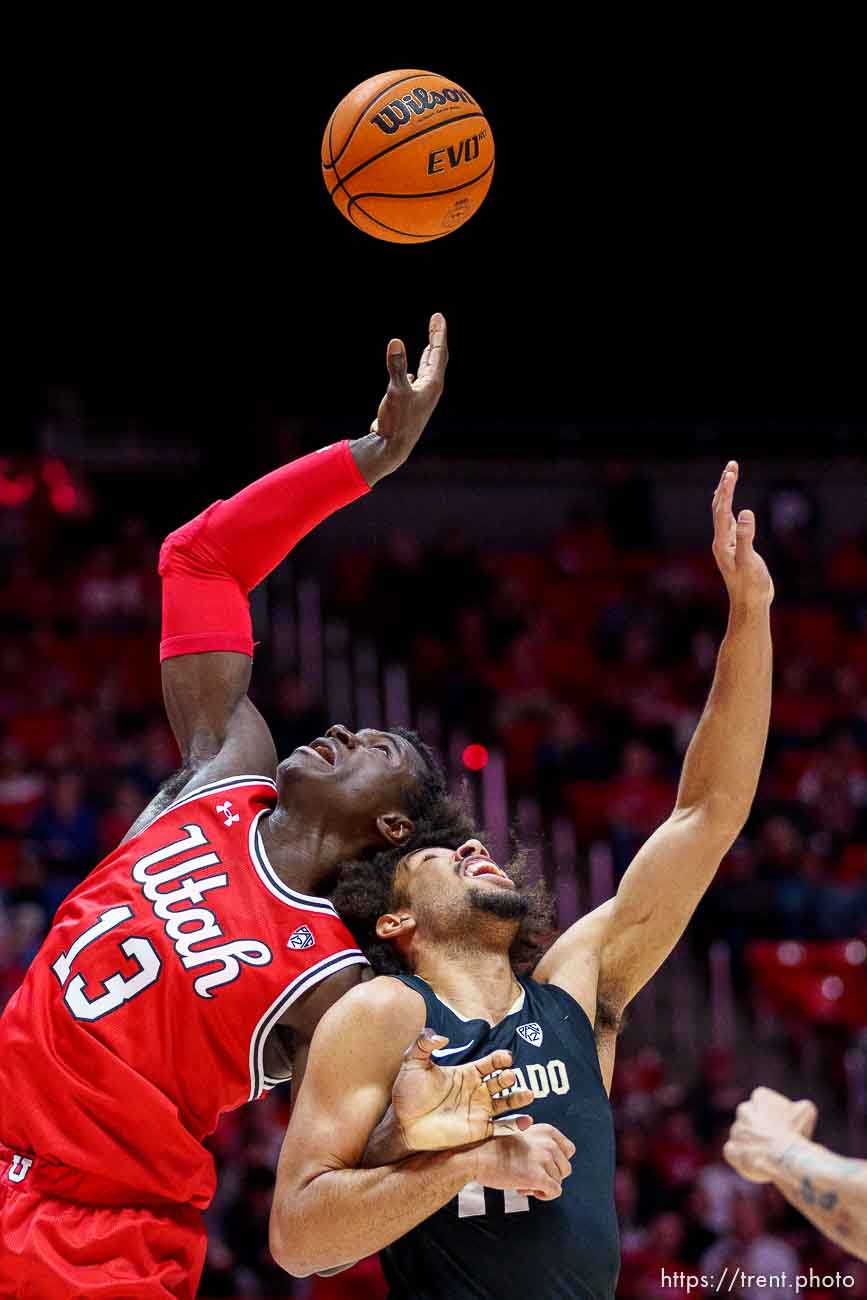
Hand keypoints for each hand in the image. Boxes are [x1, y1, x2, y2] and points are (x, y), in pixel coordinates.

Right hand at [351, 313, 448, 485]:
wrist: (392, 448)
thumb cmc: (397, 422)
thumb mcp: (396, 390)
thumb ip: (396, 366)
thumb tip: (396, 341)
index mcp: (432, 384)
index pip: (438, 352)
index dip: (438, 333)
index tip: (438, 316)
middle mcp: (430, 389)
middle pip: (436, 358)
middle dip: (435, 339)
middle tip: (436, 321)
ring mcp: (421, 397)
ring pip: (427, 370)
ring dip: (428, 355)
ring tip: (430, 343)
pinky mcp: (411, 404)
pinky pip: (417, 381)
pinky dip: (417, 370)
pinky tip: (412, 371)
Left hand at [392, 1029, 534, 1152]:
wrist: (402, 1123)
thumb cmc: (408, 1092)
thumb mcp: (413, 1062)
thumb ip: (424, 1043)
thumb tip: (442, 1036)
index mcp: (466, 1074)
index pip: (490, 1063)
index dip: (499, 1059)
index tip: (506, 1058)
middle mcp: (476, 1091)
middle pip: (501, 1082)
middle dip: (508, 1077)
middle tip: (509, 1076)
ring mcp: (479, 1111)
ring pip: (506, 1103)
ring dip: (518, 1098)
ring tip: (529, 1094)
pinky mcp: (478, 1130)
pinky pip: (501, 1128)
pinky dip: (515, 1125)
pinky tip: (526, 1121)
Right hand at [473, 1123, 574, 1201]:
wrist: (478, 1154)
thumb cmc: (494, 1146)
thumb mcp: (521, 1132)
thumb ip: (539, 1143)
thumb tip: (551, 1162)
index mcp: (546, 1130)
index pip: (569, 1150)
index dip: (556, 1161)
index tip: (542, 1165)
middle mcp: (548, 1143)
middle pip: (565, 1168)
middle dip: (550, 1175)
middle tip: (531, 1175)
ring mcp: (544, 1159)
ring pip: (558, 1181)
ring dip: (543, 1185)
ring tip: (524, 1181)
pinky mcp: (538, 1176)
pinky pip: (555, 1191)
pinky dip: (544, 1195)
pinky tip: (527, 1190)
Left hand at [711, 461, 774, 608]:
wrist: (750, 605)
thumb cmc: (750, 586)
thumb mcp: (749, 561)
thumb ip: (746, 537)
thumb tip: (744, 513)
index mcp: (722, 543)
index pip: (722, 511)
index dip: (727, 491)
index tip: (732, 472)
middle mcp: (721, 542)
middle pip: (719, 508)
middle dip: (725, 485)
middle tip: (732, 465)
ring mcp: (727, 545)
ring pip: (722, 514)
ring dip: (725, 494)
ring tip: (729, 476)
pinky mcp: (734, 549)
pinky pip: (728, 523)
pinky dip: (729, 509)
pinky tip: (731, 507)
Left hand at [723, 1086, 817, 1182]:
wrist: (783, 1157)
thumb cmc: (796, 1132)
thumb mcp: (806, 1111)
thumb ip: (801, 1107)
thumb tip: (798, 1110)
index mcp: (760, 1097)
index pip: (762, 1098)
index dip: (771, 1110)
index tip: (782, 1121)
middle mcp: (743, 1110)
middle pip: (748, 1114)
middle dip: (757, 1124)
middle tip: (772, 1136)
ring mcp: (736, 1130)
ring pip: (740, 1133)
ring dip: (750, 1141)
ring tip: (765, 1152)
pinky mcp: (732, 1149)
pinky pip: (732, 1150)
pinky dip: (740, 1156)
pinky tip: (751, 1160)